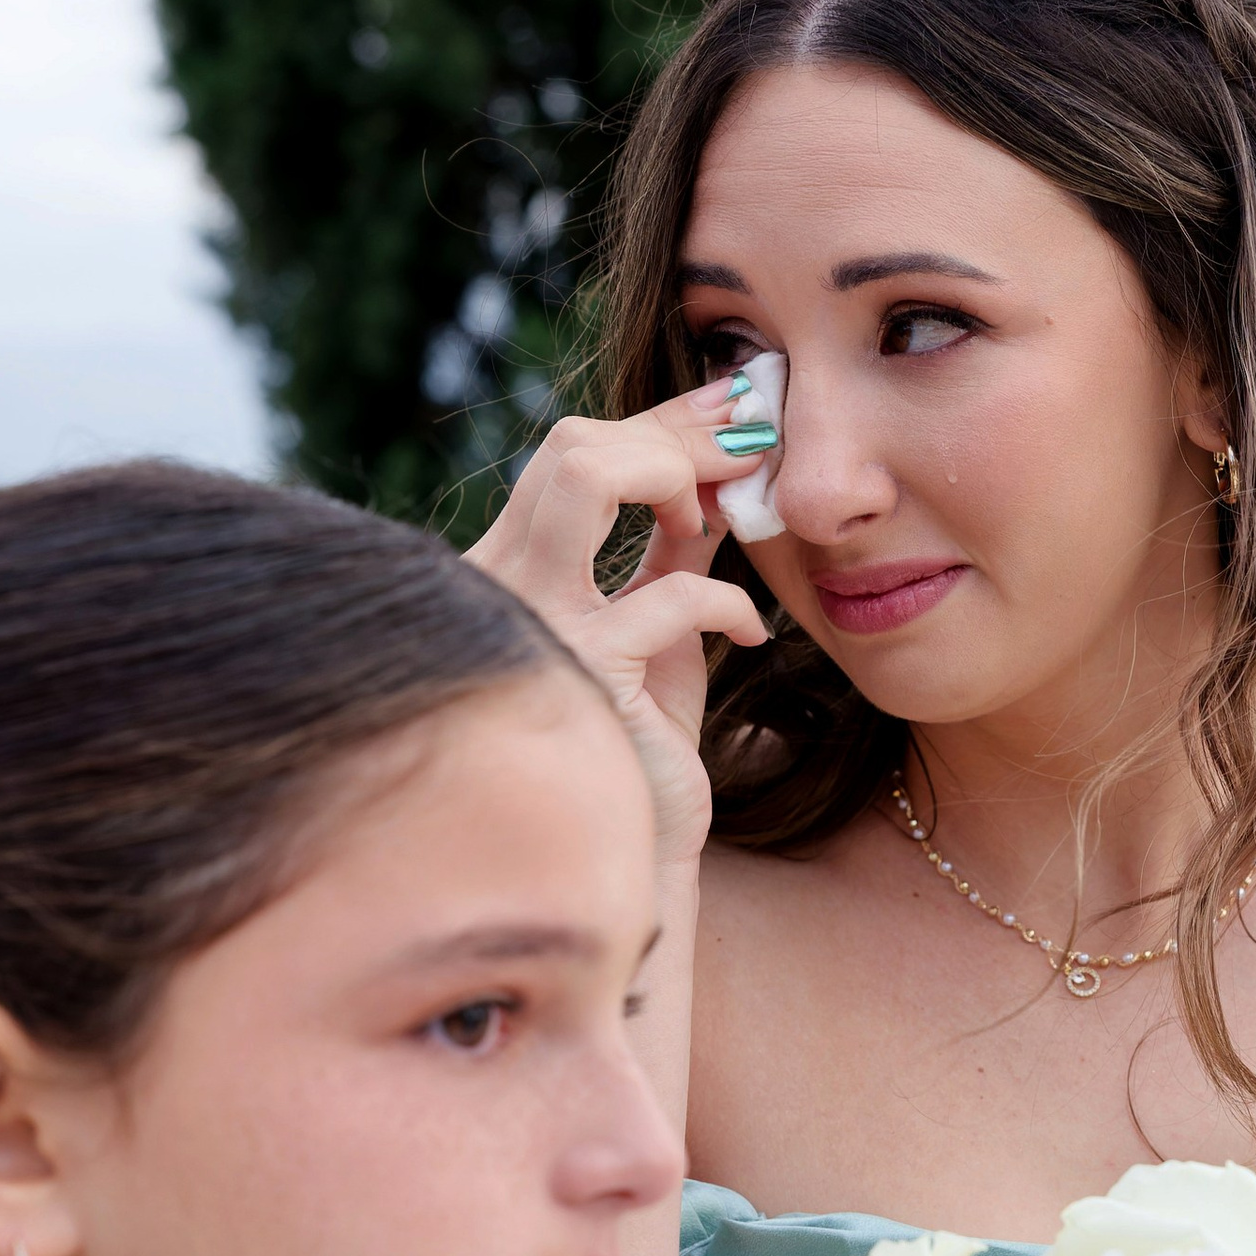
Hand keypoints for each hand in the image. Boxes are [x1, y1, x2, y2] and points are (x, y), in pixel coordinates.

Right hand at [467, 385, 772, 866]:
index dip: (663, 422)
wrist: (628, 849)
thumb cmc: (639, 739)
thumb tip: (718, 472)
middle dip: (676, 434)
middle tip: (751, 450)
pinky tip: (752, 631)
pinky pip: (669, 593)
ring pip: (585, 474)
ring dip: (672, 475)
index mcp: (511, 565)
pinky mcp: (589, 675)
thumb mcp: (655, 625)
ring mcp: (536, 623)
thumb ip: (669, 550)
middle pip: (571, 444)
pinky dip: (727, 600)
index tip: (738, 405)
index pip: (574, 453)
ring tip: (716, 519)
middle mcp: (502, 582)